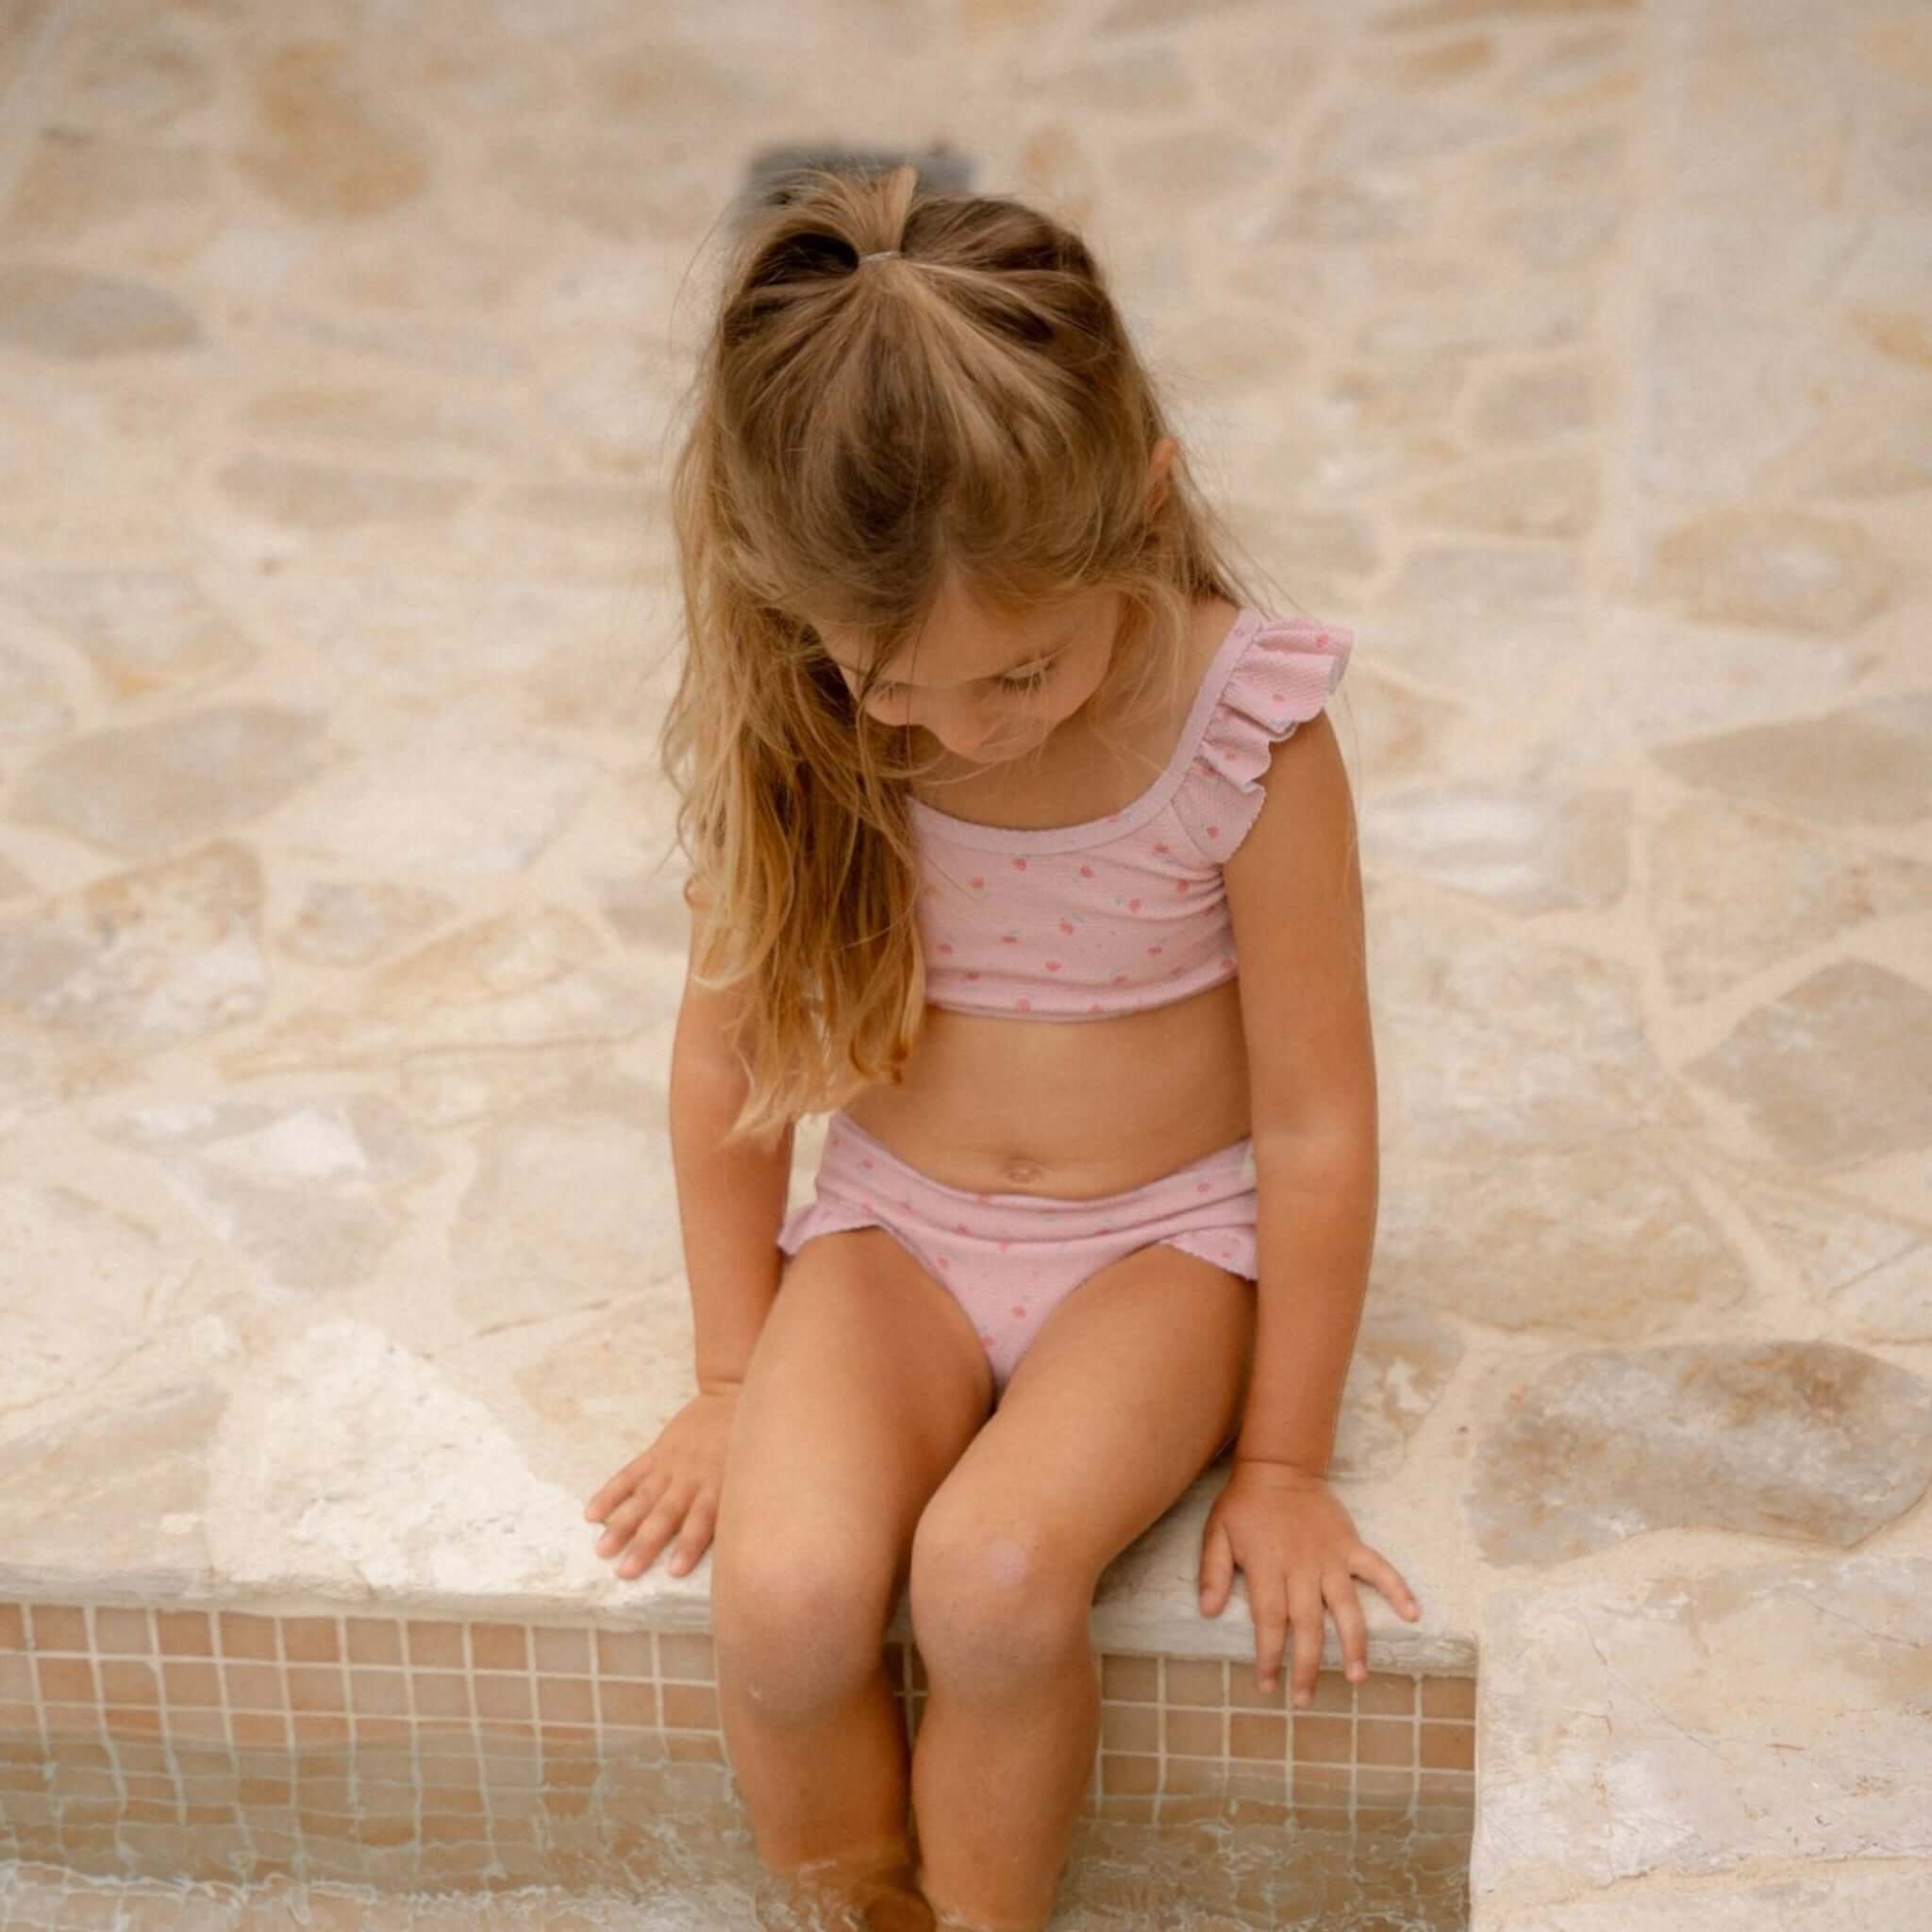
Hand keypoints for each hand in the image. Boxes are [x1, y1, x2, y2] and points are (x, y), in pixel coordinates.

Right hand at [583, 1386, 738, 1579]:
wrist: (734, 1395)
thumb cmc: (750, 1445)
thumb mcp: (753, 1474)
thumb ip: (741, 1505)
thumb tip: (744, 1543)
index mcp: (718, 1487)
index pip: (703, 1522)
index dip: (688, 1546)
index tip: (674, 1571)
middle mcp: (691, 1479)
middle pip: (666, 1516)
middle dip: (645, 1545)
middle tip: (625, 1571)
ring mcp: (671, 1465)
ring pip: (643, 1499)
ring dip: (622, 1525)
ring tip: (602, 1550)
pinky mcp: (657, 1452)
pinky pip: (630, 1475)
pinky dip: (610, 1493)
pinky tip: (591, 1513)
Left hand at [1197, 1458, 1419, 1702]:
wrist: (1279, 1465)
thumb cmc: (1244, 1504)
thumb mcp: (1217, 1533)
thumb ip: (1212, 1571)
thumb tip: (1207, 1612)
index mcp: (1267, 1567)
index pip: (1270, 1622)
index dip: (1269, 1656)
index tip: (1268, 1686)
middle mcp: (1302, 1567)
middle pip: (1307, 1624)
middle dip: (1306, 1665)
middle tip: (1306, 1700)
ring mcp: (1331, 1557)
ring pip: (1346, 1606)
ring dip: (1353, 1643)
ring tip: (1357, 1677)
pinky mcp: (1351, 1545)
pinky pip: (1379, 1568)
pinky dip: (1397, 1589)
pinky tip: (1412, 1614)